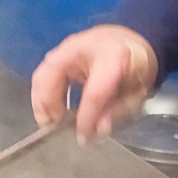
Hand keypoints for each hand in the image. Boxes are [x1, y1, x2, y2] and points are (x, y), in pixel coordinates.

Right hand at [31, 25, 157, 143]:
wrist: (133, 41)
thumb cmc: (136, 68)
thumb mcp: (137, 92)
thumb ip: (118, 112)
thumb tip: (97, 131)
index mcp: (113, 56)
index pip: (94, 92)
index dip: (86, 117)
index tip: (83, 136)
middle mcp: (85, 46)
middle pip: (53, 76)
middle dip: (49, 105)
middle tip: (54, 127)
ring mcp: (68, 46)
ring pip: (42, 74)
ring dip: (41, 101)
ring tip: (49, 120)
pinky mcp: (58, 52)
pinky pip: (42, 74)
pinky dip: (42, 94)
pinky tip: (49, 109)